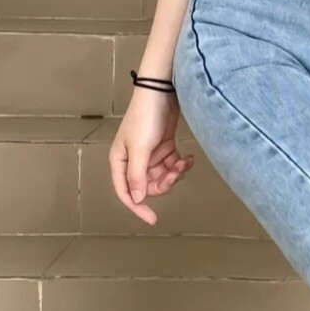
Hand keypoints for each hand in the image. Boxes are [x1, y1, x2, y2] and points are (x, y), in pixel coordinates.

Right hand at [108, 89, 194, 225]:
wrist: (162, 91)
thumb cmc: (145, 118)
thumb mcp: (140, 149)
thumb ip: (137, 176)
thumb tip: (136, 200)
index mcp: (120, 161)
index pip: (125, 192)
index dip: (137, 207)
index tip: (152, 219)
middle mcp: (133, 160)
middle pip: (147, 186)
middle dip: (163, 184)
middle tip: (175, 175)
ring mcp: (150, 154)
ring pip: (162, 176)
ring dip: (174, 174)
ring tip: (183, 162)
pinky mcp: (164, 146)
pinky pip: (172, 164)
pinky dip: (181, 164)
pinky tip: (189, 158)